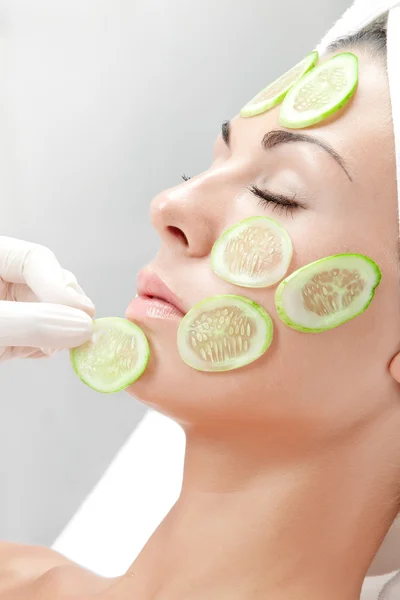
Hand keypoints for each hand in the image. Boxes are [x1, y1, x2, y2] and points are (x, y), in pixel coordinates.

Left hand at [0, 236, 94, 360]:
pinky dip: (48, 348)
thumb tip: (83, 325)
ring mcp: (9, 312)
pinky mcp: (11, 338)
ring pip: (50, 315)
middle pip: (49, 287)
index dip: (61, 283)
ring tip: (52, 348)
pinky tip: (43, 352)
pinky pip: (41, 339)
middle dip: (64, 311)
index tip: (81, 312)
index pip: (36, 259)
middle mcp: (2, 283)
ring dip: (59, 333)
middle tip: (80, 331)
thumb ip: (31, 322)